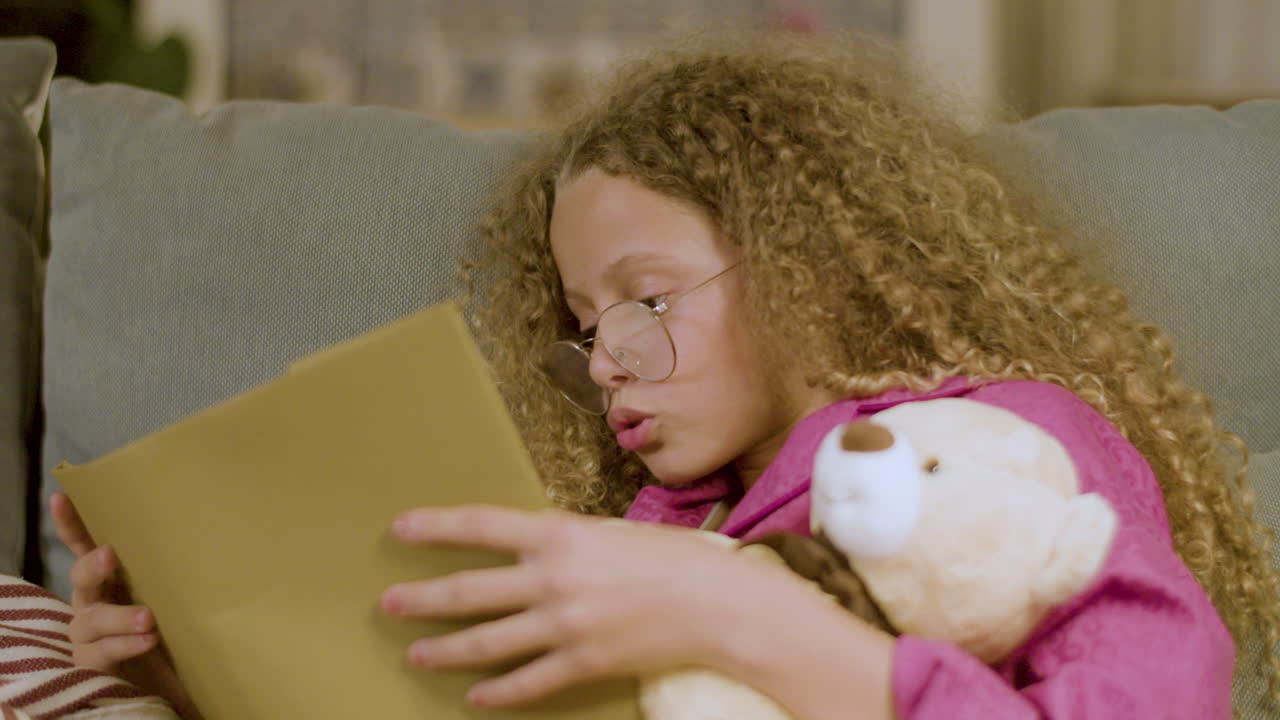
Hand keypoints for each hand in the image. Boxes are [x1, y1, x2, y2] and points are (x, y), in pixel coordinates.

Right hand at [51, 492, 203, 719]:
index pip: (84, 544)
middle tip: (110, 555)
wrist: (175, 671)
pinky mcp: (97, 661)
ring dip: (119, 616)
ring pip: (93, 619)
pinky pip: (107, 651)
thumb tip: (221, 518)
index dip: (71, 523)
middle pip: (81, 578)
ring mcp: (90, 632)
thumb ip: (179, 560)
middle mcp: (93, 599)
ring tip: (148, 617)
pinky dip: (128, 644)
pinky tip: (149, 639)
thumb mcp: (173, 584)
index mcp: (109, 574)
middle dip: (93, 566)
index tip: (62, 497)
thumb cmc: (174, 616)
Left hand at [381, 505, 798, 707]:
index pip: (481, 526)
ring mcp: (564, 624)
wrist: (717, 601)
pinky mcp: (582, 661)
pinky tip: (476, 697)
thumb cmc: (671, 556)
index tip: (400, 528)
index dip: (435, 527)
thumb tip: (530, 549)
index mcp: (559, 533)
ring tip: (417, 654)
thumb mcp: (609, 531)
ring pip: (486, 642)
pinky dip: (498, 692)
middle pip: (468, 591)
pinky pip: (528, 682)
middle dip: (422, 599)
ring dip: (445, 650)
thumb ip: (565, 540)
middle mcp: (552, 578)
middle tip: (389, 604)